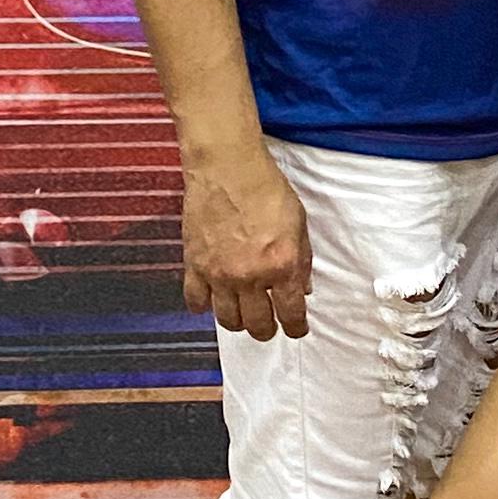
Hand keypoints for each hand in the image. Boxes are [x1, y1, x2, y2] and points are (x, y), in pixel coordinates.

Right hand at [180, 147, 313, 340]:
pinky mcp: (194, 264)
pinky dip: (203, 306)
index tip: (295, 329)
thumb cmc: (265, 188)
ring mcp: (219, 274)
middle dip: (267, 330)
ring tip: (242, 315)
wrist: (228, 167)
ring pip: (227, 320)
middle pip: (258, 325)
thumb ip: (301, 260)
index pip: (291, 314)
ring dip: (238, 322)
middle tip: (269, 326)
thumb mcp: (298, 224)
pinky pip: (195, 300)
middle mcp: (250, 276)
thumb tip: (302, 288)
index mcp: (281, 266)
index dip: (295, 328)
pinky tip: (210, 301)